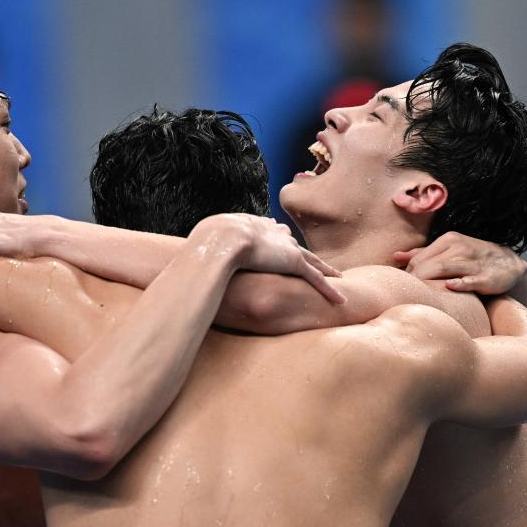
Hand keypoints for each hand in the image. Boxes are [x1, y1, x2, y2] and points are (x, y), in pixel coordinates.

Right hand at [195, 214, 344, 303]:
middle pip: (294, 245)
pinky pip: (316, 279)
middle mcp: (274, 234)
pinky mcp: (294, 263)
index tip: (280, 238)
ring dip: (325, 270)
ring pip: (312, 262)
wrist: (221, 238)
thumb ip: (202, 250)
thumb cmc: (207, 240)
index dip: (276, 237)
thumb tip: (185, 259)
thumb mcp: (204, 242)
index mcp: (253, 226)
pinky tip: (341, 299)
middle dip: (303, 252)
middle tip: (312, 258)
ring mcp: (286, 248)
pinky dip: (330, 290)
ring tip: (338, 276)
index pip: (270, 232)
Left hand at [394, 231, 526, 294]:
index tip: (402, 286)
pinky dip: (458, 283)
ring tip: (418, 294)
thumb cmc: (471, 259)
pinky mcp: (487, 277)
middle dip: (415, 279)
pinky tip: (448, 287)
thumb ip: (422, 254)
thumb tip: (396, 257)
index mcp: (448, 240)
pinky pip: (470, 280)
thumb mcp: (448, 251)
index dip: (408, 273)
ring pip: (444, 269)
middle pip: (429, 264)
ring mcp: (474, 262)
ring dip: (429, 281)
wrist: (509, 264)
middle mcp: (460, 248)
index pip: (419, 258)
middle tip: (406, 293)